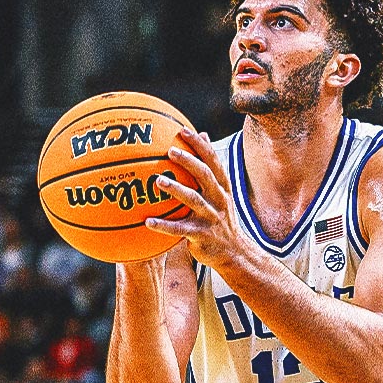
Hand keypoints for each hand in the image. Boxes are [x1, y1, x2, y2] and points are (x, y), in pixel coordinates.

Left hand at [145, 131, 243, 268]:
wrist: (235, 253)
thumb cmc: (221, 218)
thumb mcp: (221, 193)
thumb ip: (211, 168)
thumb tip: (204, 135)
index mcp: (223, 188)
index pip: (213, 161)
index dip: (199, 145)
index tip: (183, 130)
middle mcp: (219, 200)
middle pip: (206, 176)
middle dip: (189, 162)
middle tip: (171, 151)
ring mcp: (211, 218)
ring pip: (194, 200)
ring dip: (176, 189)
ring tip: (158, 181)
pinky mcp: (202, 236)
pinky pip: (180, 230)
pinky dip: (164, 226)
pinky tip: (148, 222)